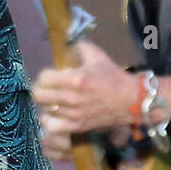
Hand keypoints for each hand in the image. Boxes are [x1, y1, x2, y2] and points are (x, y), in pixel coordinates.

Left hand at [32, 40, 137, 157]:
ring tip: (54, 101)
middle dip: (42, 89)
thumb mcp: (98, 57)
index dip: (45, 76)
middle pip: (38, 95)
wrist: (132, 100)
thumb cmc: (114, 78)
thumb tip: (68, 43)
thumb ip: (80, 47)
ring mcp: (73, 114)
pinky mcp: (77, 126)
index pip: (43, 78)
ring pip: (44, 109)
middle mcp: (72, 97)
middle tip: (49, 88)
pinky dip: (49, 120)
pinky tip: (55, 115)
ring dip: (47, 103)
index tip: (51, 76)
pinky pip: (52, 126)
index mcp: (76, 79)